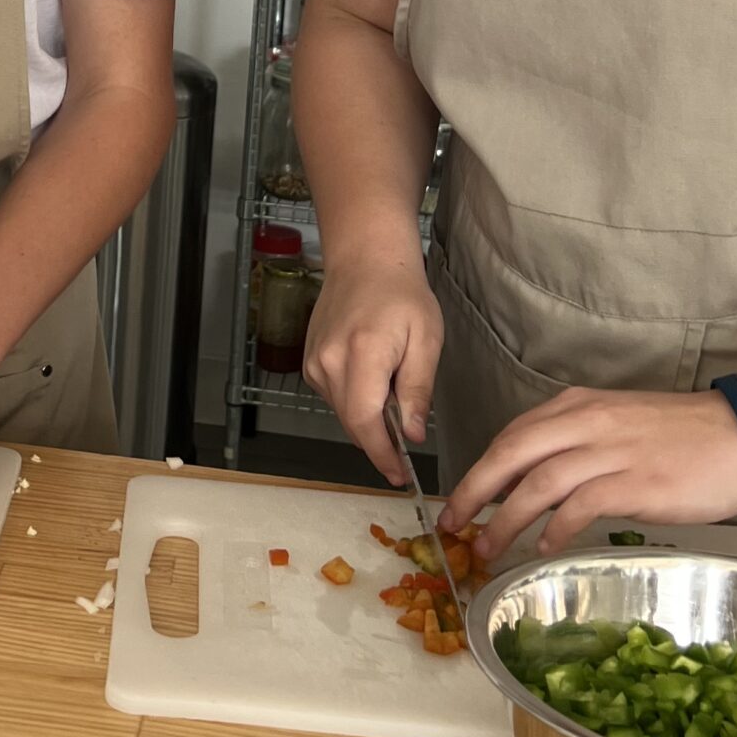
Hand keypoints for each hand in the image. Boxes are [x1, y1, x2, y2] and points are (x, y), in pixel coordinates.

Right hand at [302, 257, 444, 482]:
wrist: (364, 261)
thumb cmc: (401, 294)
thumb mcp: (426, 339)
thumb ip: (417, 390)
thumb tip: (412, 434)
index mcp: (362, 353)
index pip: (365, 421)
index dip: (382, 454)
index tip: (399, 475)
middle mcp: (329, 361)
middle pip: (352, 423)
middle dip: (379, 442)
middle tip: (406, 447)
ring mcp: (315, 362)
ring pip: (342, 413)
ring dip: (367, 421)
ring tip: (392, 396)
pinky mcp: (309, 362)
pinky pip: (333, 398)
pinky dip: (354, 403)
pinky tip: (372, 382)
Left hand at [442, 386, 736, 560]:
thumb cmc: (684, 435)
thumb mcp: (618, 424)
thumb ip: (576, 443)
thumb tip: (535, 481)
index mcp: (578, 406)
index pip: (513, 434)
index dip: (480, 468)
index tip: (460, 497)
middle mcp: (586, 422)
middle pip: (511, 454)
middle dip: (475, 491)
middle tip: (452, 523)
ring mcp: (609, 451)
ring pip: (537, 483)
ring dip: (505, 519)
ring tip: (487, 548)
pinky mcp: (634, 482)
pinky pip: (579, 506)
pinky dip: (555, 529)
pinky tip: (544, 548)